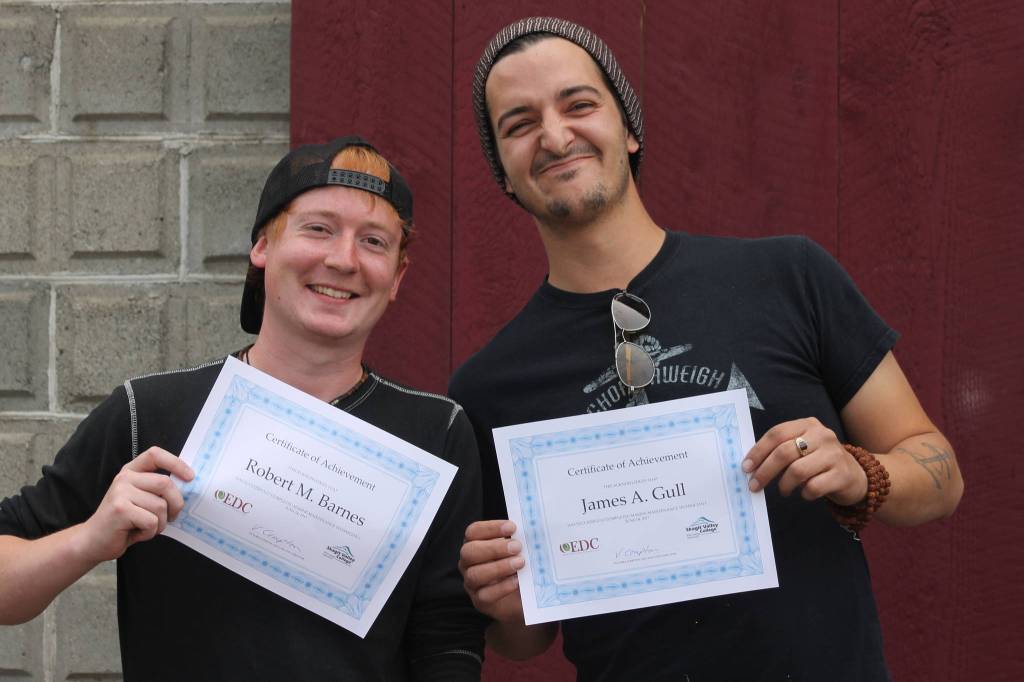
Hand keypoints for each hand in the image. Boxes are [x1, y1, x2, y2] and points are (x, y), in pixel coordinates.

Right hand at [78, 447, 193, 562]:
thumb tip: (188, 485)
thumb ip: (157, 490)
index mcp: (131, 471)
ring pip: (160, 505)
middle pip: (165, 483)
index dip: (176, 463)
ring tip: (146, 527)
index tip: (190, 477)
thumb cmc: (124, 522)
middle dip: (176, 504)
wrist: (93, 541)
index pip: (155, 455)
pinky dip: (150, 532)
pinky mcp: (120, 510)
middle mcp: (125, 478)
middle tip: (172, 517)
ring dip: (160, 523)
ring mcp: (120, 493)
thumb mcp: (141, 499)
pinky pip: (151, 521)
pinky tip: (136, 533)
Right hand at [459, 520, 525, 622]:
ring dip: (499, 567)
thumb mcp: (516, 550)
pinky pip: (485, 595)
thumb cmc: (516, 566)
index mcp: (474, 544)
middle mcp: (467, 562)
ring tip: (520, 563)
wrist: (519, 597)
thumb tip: (530, 531)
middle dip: (494, 548)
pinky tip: (517, 581)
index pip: (473, 531)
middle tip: (517, 547)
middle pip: (469, 552)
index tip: (512, 527)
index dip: (491, 528)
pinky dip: (502, 587)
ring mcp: (471, 583)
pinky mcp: (479, 601)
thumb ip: (518, 540)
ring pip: (475, 574)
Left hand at [742, 418, 866, 505]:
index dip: (758, 451)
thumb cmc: (820, 462)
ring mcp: (834, 454)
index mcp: (807, 424)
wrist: (856, 476)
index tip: (745, 467)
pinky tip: (805, 494)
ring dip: (784, 485)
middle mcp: (822, 435)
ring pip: (797, 471)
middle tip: (754, 485)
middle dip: (765, 471)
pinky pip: (813, 487)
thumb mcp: (803, 448)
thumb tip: (751, 465)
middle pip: (784, 452)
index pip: (776, 434)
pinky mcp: (842, 474)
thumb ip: (781, 449)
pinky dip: (804, 493)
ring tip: (783, 490)